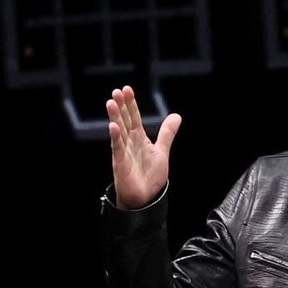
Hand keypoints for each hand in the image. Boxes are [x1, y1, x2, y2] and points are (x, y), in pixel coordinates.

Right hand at [107, 85, 180, 210]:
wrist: (145, 198)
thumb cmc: (150, 175)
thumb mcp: (161, 150)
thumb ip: (166, 133)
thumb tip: (176, 115)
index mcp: (138, 138)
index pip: (134, 117)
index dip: (131, 104)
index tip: (127, 89)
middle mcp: (129, 143)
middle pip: (124, 121)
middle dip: (121, 106)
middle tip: (117, 91)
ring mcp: (123, 153)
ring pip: (118, 132)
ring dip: (115, 117)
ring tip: (111, 103)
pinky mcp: (120, 164)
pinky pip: (117, 149)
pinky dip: (115, 138)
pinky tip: (113, 126)